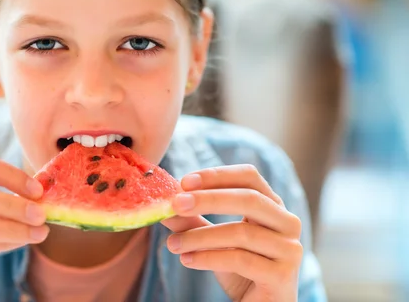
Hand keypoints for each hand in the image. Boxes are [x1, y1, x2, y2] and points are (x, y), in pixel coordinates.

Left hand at [162, 165, 302, 301]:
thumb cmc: (241, 270)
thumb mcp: (214, 241)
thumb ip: (192, 221)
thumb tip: (162, 203)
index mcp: (273, 206)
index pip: (249, 176)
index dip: (217, 175)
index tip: (184, 182)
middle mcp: (287, 223)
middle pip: (249, 199)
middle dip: (208, 199)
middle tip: (175, 204)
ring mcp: (289, 249)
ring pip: (241, 233)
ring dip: (200, 236)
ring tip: (173, 244)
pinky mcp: (283, 276)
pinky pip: (241, 260)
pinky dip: (209, 258)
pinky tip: (187, 260)